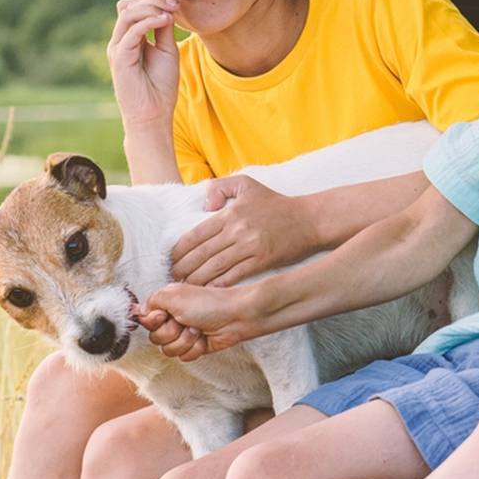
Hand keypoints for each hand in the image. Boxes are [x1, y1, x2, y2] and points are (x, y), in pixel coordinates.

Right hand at [107, 0, 179, 128]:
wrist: (153, 114)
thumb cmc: (160, 85)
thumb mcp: (166, 50)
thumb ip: (164, 29)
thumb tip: (167, 7)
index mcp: (130, 38)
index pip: (133, 7)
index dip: (152, 0)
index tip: (176, 1)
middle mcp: (120, 40)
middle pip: (128, 6)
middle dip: (151, 1)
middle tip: (174, 3)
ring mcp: (117, 48)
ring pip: (128, 14)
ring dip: (151, 8)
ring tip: (170, 12)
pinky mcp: (119, 57)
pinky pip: (131, 31)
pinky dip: (149, 22)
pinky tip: (165, 21)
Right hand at [140, 283, 256, 359]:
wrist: (235, 317)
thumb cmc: (207, 303)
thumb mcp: (173, 296)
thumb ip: (151, 302)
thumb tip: (138, 312)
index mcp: (165, 304)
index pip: (144, 320)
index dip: (153, 321)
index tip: (163, 316)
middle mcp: (172, 319)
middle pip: (155, 338)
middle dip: (171, 332)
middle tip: (185, 321)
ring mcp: (183, 334)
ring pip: (168, 350)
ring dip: (184, 341)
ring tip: (197, 330)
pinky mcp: (194, 347)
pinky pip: (183, 357)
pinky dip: (194, 349)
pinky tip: (204, 339)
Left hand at [171, 176, 314, 286]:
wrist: (308, 219)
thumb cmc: (274, 202)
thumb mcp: (246, 185)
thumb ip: (220, 187)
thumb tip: (204, 204)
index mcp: (230, 214)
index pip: (196, 235)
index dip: (179, 251)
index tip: (170, 261)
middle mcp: (237, 231)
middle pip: (202, 254)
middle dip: (183, 268)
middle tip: (171, 279)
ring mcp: (250, 247)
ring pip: (215, 267)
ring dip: (196, 280)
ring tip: (184, 287)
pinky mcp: (262, 261)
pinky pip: (234, 277)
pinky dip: (218, 286)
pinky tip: (207, 293)